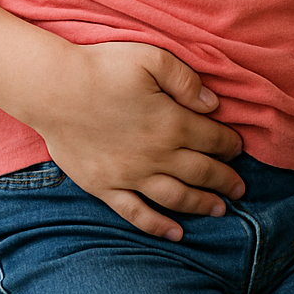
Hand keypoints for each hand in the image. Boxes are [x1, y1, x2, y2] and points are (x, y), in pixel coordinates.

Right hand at [28, 41, 244, 240]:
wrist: (53, 89)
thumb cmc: (104, 68)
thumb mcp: (152, 59)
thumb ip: (186, 81)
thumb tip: (213, 105)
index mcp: (171, 123)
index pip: (212, 140)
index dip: (230, 145)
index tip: (239, 149)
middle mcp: (154, 156)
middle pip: (200, 173)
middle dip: (224, 181)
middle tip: (240, 188)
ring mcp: (129, 176)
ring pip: (175, 198)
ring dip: (201, 205)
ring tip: (221, 210)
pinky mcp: (104, 187)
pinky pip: (136, 214)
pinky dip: (158, 227)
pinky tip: (176, 234)